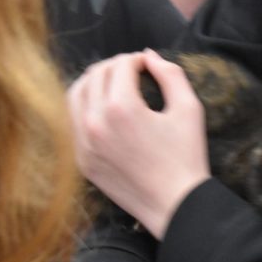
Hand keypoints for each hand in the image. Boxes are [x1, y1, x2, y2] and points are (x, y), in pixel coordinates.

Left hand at [67, 50, 209, 238]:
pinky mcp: (82, 159)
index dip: (138, 59)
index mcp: (122, 109)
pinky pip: (73, 121)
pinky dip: (85, 106)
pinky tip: (104, 108)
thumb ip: (170, 74)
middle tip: (134, 71)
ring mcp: (84, 143)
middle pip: (96, 74)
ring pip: (76, 94)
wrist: (174, 205)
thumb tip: (149, 56)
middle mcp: (95, 123)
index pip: (121, 65)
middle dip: (116, 66)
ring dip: (95, 81)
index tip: (150, 66)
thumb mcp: (189, 108)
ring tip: (115, 84)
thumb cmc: (186, 157)